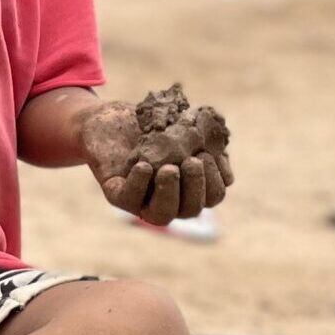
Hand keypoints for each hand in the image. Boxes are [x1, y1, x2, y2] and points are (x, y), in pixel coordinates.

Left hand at [81, 92, 233, 226]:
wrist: (111, 118)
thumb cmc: (152, 124)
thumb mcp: (184, 127)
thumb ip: (207, 143)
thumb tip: (224, 164)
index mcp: (190, 186)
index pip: (213, 196)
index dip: (216, 179)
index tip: (207, 154)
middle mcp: (169, 199)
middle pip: (192, 210)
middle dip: (196, 186)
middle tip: (192, 161)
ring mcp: (142, 200)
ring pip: (162, 216)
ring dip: (170, 193)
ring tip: (169, 168)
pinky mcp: (117, 194)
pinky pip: (130, 200)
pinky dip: (139, 184)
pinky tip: (144, 165)